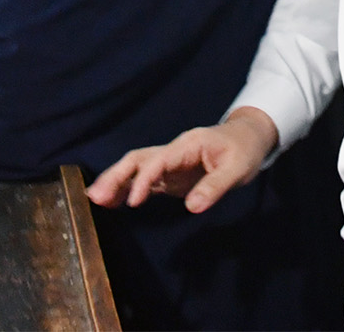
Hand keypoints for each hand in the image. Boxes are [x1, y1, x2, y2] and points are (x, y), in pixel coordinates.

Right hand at [86, 108, 278, 213]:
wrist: (249, 138)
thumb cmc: (244, 151)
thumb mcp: (238, 169)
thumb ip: (215, 187)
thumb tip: (192, 207)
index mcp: (188, 145)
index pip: (159, 160)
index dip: (144, 179)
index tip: (133, 202)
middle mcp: (173, 151)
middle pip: (137, 159)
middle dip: (116, 176)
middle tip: (95, 196)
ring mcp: (169, 163)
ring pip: (136, 167)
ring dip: (115, 181)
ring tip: (94, 199)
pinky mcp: (169, 175)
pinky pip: (143, 180)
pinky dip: (126, 189)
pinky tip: (112, 202)